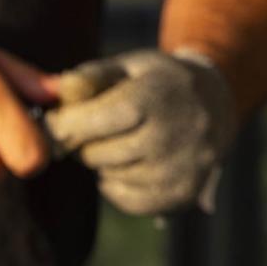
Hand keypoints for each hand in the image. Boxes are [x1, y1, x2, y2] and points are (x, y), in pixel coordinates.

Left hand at [42, 48, 235, 215]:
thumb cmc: (156, 81)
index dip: (66, 125)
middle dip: (82, 143)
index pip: (96, 120)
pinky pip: (124, 200)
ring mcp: (180, 169)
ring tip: (120, 142)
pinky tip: (130, 163)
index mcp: (158, 95)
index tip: (52, 123)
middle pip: (96, 153)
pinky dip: (116, 185)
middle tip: (93, 130)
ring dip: (102, 162)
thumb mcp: (128, 66)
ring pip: (108, 176)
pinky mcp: (181, 195)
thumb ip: (90, 76)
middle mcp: (173, 134)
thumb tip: (58, 93)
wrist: (214, 104)